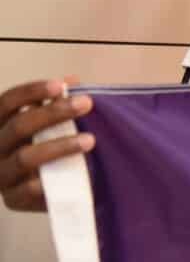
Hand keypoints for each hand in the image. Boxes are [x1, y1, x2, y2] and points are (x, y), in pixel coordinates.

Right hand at [1, 78, 94, 211]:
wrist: (50, 191)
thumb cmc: (49, 146)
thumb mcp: (51, 124)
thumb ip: (57, 103)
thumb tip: (72, 80)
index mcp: (1, 125)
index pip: (7, 102)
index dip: (31, 92)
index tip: (60, 85)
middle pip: (19, 126)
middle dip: (53, 113)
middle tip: (86, 103)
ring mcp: (2, 175)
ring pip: (24, 157)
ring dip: (59, 146)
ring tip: (89, 139)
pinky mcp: (13, 199)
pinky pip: (28, 189)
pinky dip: (50, 180)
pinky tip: (72, 173)